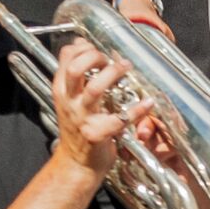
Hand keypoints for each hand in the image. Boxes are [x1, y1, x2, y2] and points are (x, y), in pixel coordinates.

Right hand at [48, 40, 130, 179]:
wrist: (76, 164)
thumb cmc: (76, 129)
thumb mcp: (69, 99)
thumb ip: (74, 75)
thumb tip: (80, 45)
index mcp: (61, 90)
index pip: (66, 57)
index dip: (84, 47)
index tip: (97, 48)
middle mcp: (69, 101)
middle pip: (75, 69)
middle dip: (95, 57)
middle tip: (109, 60)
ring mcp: (82, 118)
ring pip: (95, 89)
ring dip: (113, 74)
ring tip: (126, 67)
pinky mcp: (97, 134)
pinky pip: (119, 119)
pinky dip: (136, 110)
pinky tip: (148, 102)